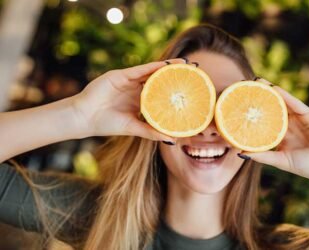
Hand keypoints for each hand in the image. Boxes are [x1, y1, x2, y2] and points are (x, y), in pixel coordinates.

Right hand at [71, 59, 185, 140]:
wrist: (84, 118)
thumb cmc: (106, 124)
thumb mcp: (133, 128)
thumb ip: (150, 132)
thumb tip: (171, 140)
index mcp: (140, 101)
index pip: (161, 93)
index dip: (175, 90)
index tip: (192, 90)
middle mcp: (136, 89)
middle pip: (160, 80)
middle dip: (175, 76)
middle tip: (194, 72)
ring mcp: (129, 81)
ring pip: (152, 71)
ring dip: (168, 67)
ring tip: (185, 64)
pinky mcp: (121, 75)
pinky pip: (140, 70)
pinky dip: (153, 67)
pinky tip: (166, 65)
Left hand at [241, 79, 308, 183]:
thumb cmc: (305, 166)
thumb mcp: (280, 160)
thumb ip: (263, 156)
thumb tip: (240, 152)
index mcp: (281, 133)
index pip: (264, 119)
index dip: (253, 111)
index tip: (238, 104)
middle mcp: (289, 123)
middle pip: (272, 106)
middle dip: (260, 96)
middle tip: (244, 85)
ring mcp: (300, 118)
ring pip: (283, 101)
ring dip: (271, 91)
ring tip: (257, 81)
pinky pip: (296, 104)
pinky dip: (286, 96)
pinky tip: (275, 89)